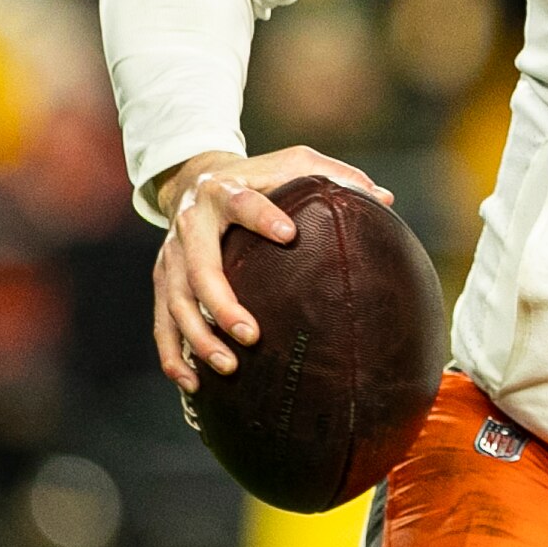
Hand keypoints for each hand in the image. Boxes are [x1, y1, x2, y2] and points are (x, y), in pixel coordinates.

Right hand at [150, 147, 392, 390]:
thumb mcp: (294, 163)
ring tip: (228, 366)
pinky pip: (162, 322)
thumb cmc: (258, 176)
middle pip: (200, 267)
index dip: (263, 217)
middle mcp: (192, 224)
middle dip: (222, 304)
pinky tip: (193, 382)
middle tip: (252, 335)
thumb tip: (385, 199)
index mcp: (225, 191)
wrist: (195, 176)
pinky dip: (173, 354)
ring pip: (176, 302)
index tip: (290, 235)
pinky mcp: (164, 280)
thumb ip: (336, 175)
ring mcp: (172, 255)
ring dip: (199, 337)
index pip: (242, 202)